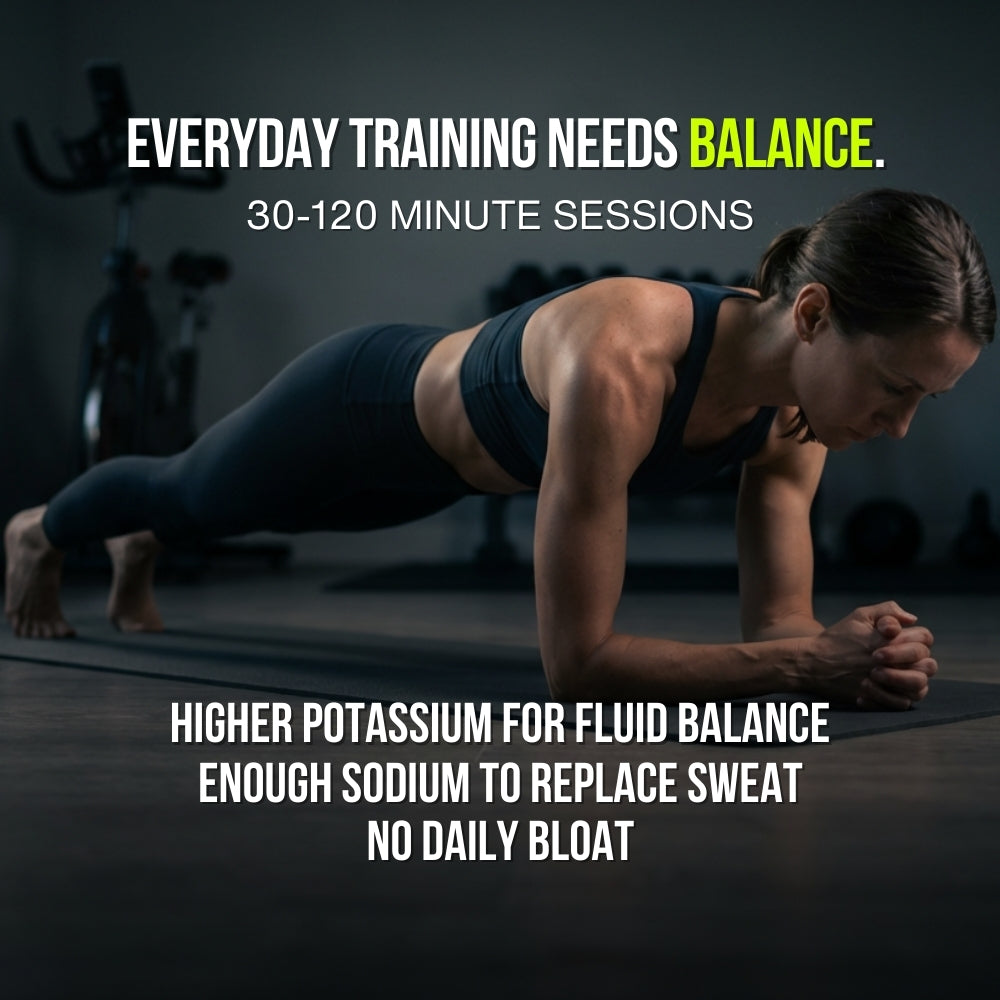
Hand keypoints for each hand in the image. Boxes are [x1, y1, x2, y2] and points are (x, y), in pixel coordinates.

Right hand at [804, 602, 933, 709]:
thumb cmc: (837, 637)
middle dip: (921, 662)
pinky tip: (892, 690)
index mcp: (887, 638)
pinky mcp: (872, 696)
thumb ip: (888, 610)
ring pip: (919, 687)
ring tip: (904, 678)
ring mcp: (880, 680)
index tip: (905, 642)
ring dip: (915, 682)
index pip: (924, 639)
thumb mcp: (860, 615)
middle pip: (928, 665)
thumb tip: (912, 620)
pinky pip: (902, 703)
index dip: (919, 640)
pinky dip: (901, 698)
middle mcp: (887, 660)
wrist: (811, 662)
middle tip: (906, 663)